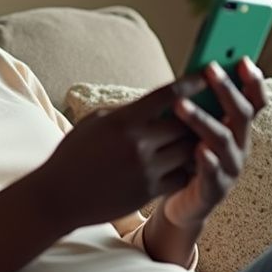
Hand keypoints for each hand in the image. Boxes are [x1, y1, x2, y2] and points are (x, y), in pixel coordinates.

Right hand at [33, 71, 215, 231]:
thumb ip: (128, 111)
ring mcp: (145, 169)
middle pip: (185, 123)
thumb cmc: (74, 154)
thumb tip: (157, 101)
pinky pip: (181, 176)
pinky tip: (186, 163)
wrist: (58, 196)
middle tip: (212, 108)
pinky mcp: (149, 191)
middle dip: (197, 116)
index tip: (206, 75)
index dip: (191, 83)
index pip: (167, 95)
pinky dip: (186, 168)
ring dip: (195, 143)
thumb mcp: (96, 122)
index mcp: (123, 120)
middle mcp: (137, 143)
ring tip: (203, 135)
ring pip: (188, 150)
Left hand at [159, 56, 266, 227]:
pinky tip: (198, 149)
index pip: (254, 101)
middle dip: (227, 90)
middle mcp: (240, 146)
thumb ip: (202, 103)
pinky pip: (213, 174)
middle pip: (241, 115)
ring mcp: (230, 169)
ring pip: (222, 141)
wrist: (182, 203)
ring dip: (203, 120)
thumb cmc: (186, 156)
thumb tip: (198, 65)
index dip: (253, 81)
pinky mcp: (214, 191)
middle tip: (211, 69)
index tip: (244, 59)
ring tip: (181, 105)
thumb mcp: (194, 128)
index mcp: (238, 128)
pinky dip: (207, 161)